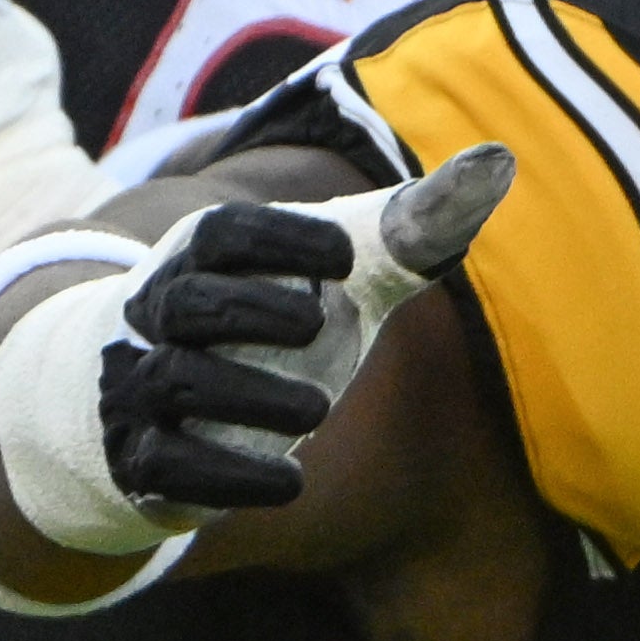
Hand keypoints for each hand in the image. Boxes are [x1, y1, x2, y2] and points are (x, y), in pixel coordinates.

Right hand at [0, 148, 513, 557]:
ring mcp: (140, 386)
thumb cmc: (272, 316)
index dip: (282, 237)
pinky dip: (229, 476)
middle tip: (320, 325)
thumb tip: (500, 159)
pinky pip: (171, 465)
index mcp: (202, 255)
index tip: (345, 258)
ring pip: (176, 382)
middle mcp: (159, 313)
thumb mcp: (343, 270)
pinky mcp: (140, 459)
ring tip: (318, 408)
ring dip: (249, 397)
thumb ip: (417, 226)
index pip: (225, 231)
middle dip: (254, 312)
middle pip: (191, 303)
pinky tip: (290, 481)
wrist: (148, 399)